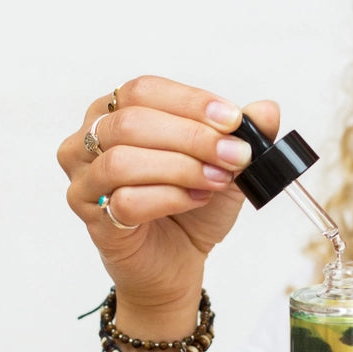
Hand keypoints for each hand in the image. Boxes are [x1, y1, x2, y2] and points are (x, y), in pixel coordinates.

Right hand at [58, 76, 279, 318]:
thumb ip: (247, 134)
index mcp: (117, 112)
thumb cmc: (193, 207)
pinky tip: (196, 200)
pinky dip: (169, 199)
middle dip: (192, 138)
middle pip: (132, 122)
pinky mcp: (91, 218)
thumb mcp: (229, 164)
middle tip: (235, 156)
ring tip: (217, 180)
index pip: (144, 90)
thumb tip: (267, 109)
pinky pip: (124, 202)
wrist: (180, 261)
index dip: (191, 102)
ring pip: (123, 161)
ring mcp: (85, 180)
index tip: (233, 120)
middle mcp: (89, 140)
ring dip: (181, 169)